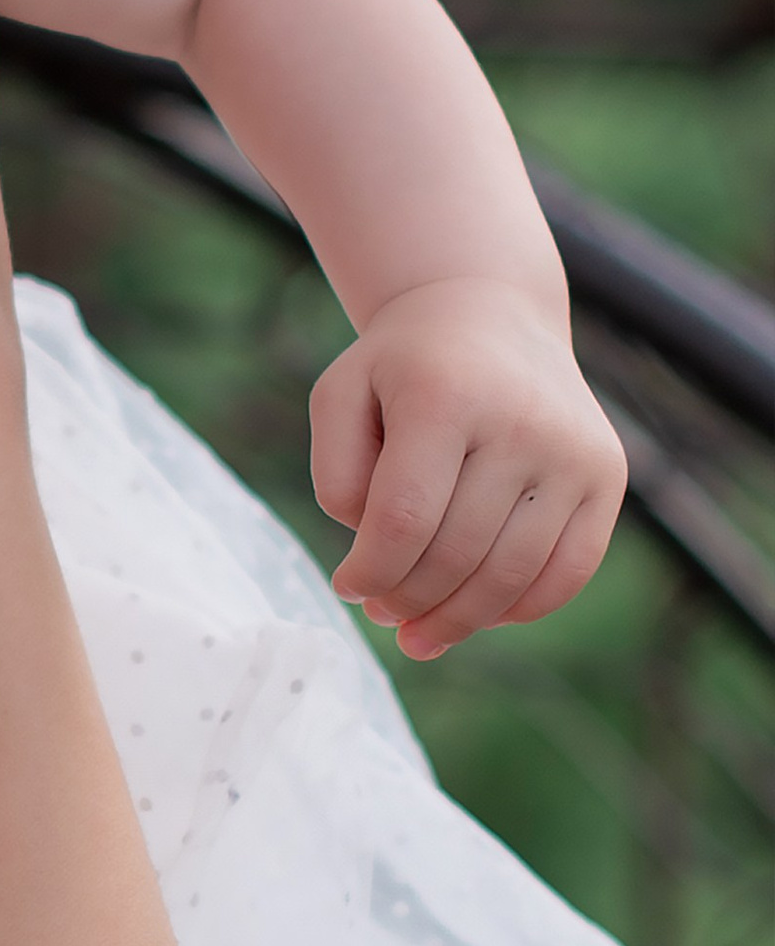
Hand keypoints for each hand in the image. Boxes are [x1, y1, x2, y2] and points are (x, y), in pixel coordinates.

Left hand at [313, 275, 624, 655]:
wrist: (489, 311)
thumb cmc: (403, 366)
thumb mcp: (341, 396)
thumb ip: (338, 475)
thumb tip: (373, 553)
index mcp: (446, 396)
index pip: (403, 519)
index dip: (369, 572)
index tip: (345, 587)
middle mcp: (521, 422)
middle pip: (457, 554)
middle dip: (408, 601)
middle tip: (379, 615)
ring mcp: (573, 450)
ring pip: (513, 574)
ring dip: (460, 620)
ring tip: (419, 634)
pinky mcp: (606, 474)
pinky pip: (570, 570)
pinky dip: (521, 608)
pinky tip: (478, 616)